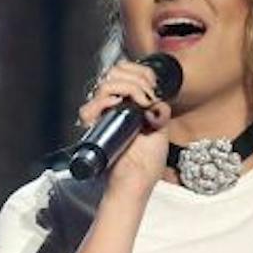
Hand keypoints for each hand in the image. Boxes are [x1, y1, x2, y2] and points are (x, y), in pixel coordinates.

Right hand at [77, 60, 171, 199]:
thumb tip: (156, 97)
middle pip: (115, 73)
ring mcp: (101, 116)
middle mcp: (112, 107)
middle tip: (148, 97)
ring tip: (141, 102)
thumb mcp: (161, 129)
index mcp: (128, 105)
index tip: (153, 85)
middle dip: (137, 79)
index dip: (140, 72)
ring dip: (128, 87)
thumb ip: (159, 110)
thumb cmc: (147, 163)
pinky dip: (106, 100)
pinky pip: (91, 106)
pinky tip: (119, 105)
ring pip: (106, 84)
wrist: (137, 181)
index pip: (126, 72)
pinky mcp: (92, 128)